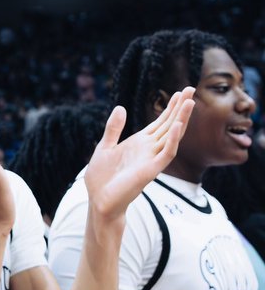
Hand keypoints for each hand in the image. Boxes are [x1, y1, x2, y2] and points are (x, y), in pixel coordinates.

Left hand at [84, 88, 194, 219]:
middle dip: (180, 108)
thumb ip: (113, 129)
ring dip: (181, 119)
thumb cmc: (101, 178)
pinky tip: (177, 125)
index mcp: (139, 143)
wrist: (99, 200)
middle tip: (191, 88)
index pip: (160, 122)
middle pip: (169, 125)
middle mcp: (149, 149)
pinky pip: (167, 153)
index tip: (179, 92)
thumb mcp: (104, 147)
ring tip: (189, 102)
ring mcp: (152, 159)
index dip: (169, 107)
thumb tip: (120, 107)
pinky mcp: (151, 170)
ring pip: (172, 136)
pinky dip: (173, 140)